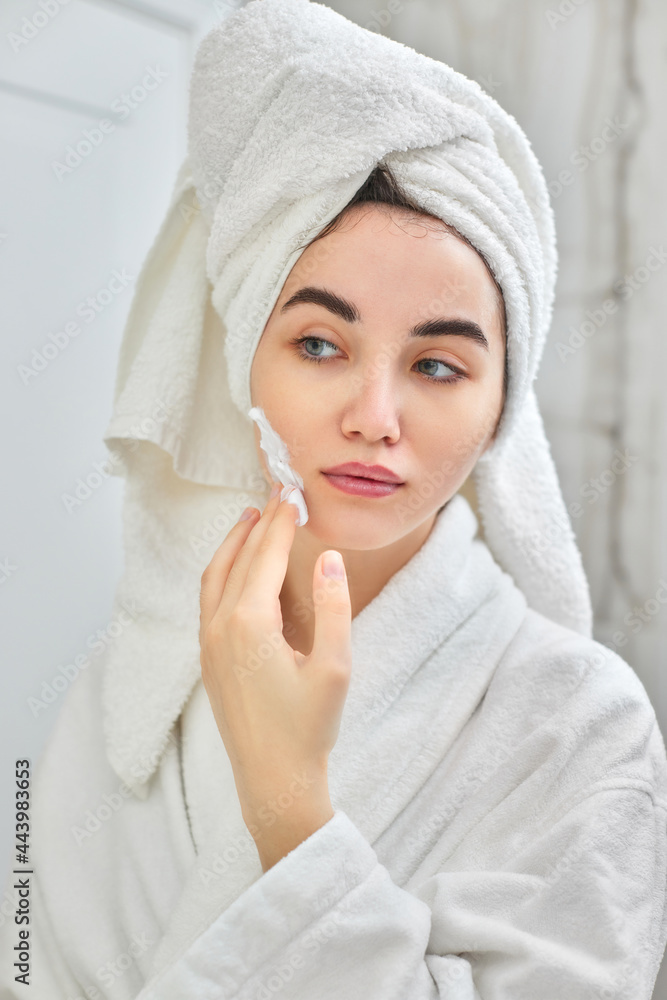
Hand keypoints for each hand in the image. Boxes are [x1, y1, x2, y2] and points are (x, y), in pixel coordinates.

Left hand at [199, 485, 351, 846]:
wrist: (273, 780)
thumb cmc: (308, 728)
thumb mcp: (335, 665)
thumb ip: (333, 605)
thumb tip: (326, 557)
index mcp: (250, 623)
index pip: (266, 555)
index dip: (282, 522)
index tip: (293, 493)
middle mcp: (220, 626)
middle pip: (238, 559)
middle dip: (258, 524)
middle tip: (277, 495)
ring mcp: (208, 643)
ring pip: (215, 577)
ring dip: (233, 544)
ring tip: (251, 519)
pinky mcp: (208, 659)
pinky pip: (209, 599)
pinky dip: (222, 571)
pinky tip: (237, 569)